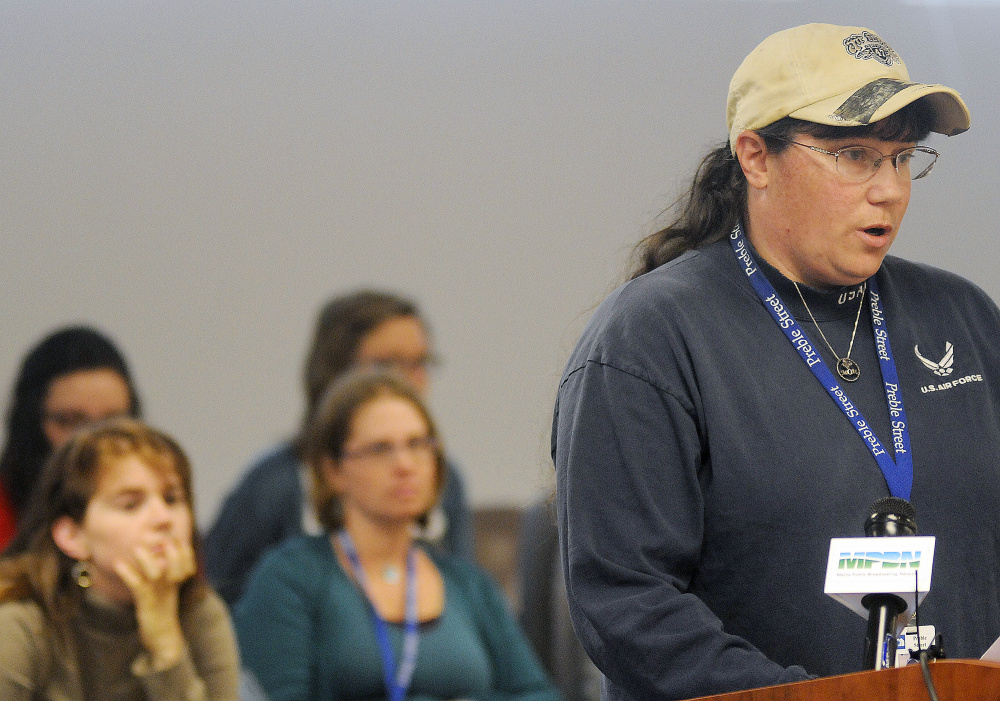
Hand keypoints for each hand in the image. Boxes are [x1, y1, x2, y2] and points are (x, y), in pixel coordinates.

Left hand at [114, 537, 196, 670]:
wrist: (163, 640)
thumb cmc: (161, 613)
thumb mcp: (165, 593)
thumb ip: (164, 576)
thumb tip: (158, 558)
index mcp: (176, 583)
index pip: (188, 561)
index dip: (184, 549)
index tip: (174, 538)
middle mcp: (171, 587)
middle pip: (177, 565)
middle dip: (171, 550)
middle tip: (161, 539)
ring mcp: (159, 596)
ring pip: (158, 574)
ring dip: (148, 559)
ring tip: (137, 548)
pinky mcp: (147, 605)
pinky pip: (139, 586)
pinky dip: (128, 574)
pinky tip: (119, 564)